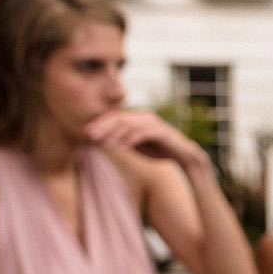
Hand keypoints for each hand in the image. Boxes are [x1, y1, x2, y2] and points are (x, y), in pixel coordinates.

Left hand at [87, 110, 206, 169]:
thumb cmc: (160, 150)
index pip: (116, 117)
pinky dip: (132, 139)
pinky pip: (144, 133)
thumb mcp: (137, 145)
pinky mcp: (162, 132)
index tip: (88, 133)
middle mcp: (145, 117)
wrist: (184, 156)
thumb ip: (123, 140)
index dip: (101, 124)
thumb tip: (103, 140)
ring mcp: (154, 123)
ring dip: (116, 134)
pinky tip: (122, 147)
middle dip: (104, 127)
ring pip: (130, 124)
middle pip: (120, 118)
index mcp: (138, 118)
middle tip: (92, 136)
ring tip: (105, 144)